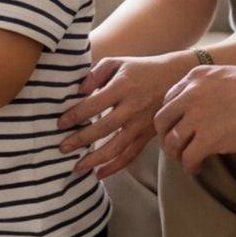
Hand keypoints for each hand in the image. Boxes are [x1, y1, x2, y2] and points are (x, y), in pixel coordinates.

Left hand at [57, 52, 196, 179]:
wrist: (175, 77)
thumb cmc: (140, 69)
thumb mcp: (117, 62)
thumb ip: (95, 73)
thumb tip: (78, 91)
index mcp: (122, 87)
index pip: (94, 104)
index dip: (75, 115)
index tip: (60, 123)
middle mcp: (132, 107)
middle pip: (103, 128)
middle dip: (81, 140)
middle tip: (62, 147)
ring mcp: (141, 124)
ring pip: (116, 147)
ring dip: (95, 159)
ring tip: (77, 167)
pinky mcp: (148, 135)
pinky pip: (131, 155)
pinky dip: (115, 167)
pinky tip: (100, 173)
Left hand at [154, 64, 235, 175]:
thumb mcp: (227, 75)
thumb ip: (208, 86)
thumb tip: (201, 104)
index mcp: (196, 77)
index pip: (168, 99)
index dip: (171, 117)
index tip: (177, 128)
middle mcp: (191, 94)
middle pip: (162, 120)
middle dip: (165, 136)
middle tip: (175, 147)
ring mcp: (198, 116)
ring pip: (172, 141)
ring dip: (176, 154)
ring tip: (186, 160)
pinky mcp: (208, 138)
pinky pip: (188, 157)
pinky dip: (190, 166)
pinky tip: (197, 169)